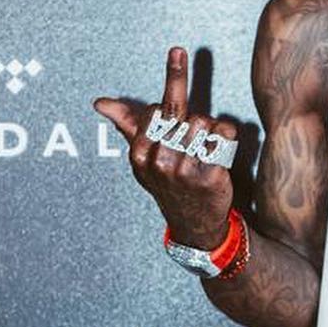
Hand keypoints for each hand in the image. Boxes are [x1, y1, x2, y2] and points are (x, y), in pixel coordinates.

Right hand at [93, 47, 236, 249]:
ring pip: (203, 120)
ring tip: (202, 151)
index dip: (167, 115)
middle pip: (180, 111)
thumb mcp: (143, 158)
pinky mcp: (213, 174)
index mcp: (140, 154)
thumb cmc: (168, 184)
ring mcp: (186, 170)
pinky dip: (227, 136)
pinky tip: (219, 151)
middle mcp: (161, 162)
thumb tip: (100, 103)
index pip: (155, 109)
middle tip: (190, 143)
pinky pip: (224, 134)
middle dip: (187, 121)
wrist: (193, 223)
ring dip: (208, 129)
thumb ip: (125, 124)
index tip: (171, 130)